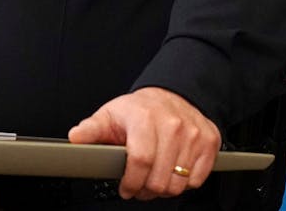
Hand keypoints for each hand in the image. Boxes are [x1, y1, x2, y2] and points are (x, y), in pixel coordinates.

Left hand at [68, 86, 220, 199]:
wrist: (172, 95)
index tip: (126, 188)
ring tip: (155, 177)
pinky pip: (196, 179)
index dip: (131, 183)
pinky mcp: (209, 142)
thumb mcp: (111, 115)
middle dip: (145, 190)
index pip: (140, 162)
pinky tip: (173, 170)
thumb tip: (76, 137)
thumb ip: (92, 129)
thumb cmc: (140, 110)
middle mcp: (173, 125)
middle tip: (140, 184)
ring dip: (164, 188)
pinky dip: (184, 182)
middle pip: (160, 180)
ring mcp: (194, 134)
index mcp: (146, 118)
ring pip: (178, 184)